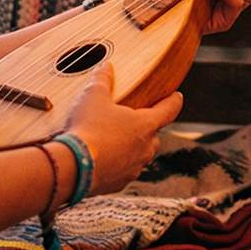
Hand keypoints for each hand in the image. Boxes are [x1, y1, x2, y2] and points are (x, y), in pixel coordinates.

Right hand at [59, 63, 183, 196]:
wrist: (73, 168)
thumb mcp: (93, 97)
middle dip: (147, 127)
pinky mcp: (119, 183)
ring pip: (140, 155)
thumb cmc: (88, 128)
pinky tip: (103, 158)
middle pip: (154, 135)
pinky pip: (124, 171)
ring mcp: (134, 168)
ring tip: (115, 140)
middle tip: (134, 119)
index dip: (173, 101)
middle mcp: (145, 149)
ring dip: (132, 147)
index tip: (177, 96)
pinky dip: (117, 164)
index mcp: (146, 125)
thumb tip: (107, 67)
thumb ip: (103, 80)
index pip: (168, 110)